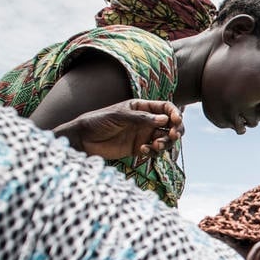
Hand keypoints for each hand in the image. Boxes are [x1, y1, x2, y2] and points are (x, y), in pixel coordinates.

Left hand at [56, 99, 182, 160]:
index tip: (176, 121)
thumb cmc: (98, 121)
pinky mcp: (139, 149)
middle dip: (175, 131)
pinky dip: (153, 152)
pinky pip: (154, 151)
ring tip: (156, 146)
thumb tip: (165, 119)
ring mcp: (143, 135)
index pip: (166, 108)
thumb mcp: (119, 116)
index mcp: (142, 107)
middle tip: (171, 136)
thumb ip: (142, 118)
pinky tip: (143, 150)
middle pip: (170, 125)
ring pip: (165, 139)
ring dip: (165, 143)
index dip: (175, 113)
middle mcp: (146, 121)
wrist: (83, 139)